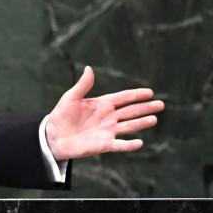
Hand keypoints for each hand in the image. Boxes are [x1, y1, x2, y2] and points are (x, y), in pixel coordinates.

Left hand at [45, 66, 163, 161]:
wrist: (52, 137)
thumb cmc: (60, 116)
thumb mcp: (70, 98)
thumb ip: (82, 85)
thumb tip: (89, 68)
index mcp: (102, 104)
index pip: (123, 98)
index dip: (136, 95)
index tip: (150, 92)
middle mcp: (108, 117)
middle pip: (130, 111)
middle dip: (145, 108)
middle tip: (161, 105)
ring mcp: (107, 131)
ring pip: (129, 126)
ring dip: (141, 123)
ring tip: (154, 119)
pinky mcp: (103, 144)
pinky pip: (119, 145)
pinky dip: (129, 145)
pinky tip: (139, 142)